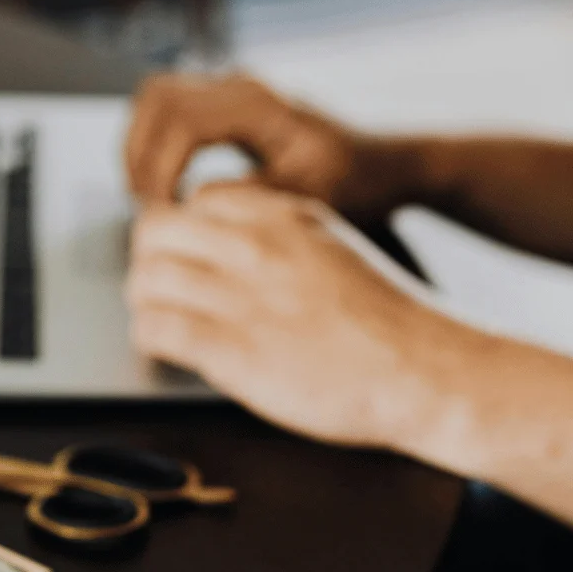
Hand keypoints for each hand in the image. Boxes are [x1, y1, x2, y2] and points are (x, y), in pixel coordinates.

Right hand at [126, 73, 395, 220]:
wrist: (381, 164)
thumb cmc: (355, 184)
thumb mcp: (311, 199)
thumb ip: (253, 197)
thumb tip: (194, 201)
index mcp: (260, 104)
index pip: (181, 121)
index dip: (160, 168)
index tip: (163, 214)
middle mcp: (240, 85)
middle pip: (156, 98)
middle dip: (140, 154)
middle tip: (147, 206)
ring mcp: (230, 87)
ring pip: (153, 98)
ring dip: (140, 146)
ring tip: (149, 197)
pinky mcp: (224, 102)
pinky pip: (167, 109)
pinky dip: (154, 144)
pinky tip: (164, 185)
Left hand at [127, 182, 485, 450]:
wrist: (428, 372)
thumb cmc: (385, 317)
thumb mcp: (329, 244)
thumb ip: (275, 232)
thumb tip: (219, 233)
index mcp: (281, 216)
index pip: (196, 199)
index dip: (185, 229)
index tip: (189, 253)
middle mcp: (255, 248)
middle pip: (154, 231)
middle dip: (149, 257)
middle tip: (160, 284)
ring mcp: (241, 297)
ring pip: (146, 278)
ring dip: (145, 300)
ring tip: (160, 316)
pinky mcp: (232, 351)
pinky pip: (157, 328)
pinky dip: (150, 336)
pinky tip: (164, 345)